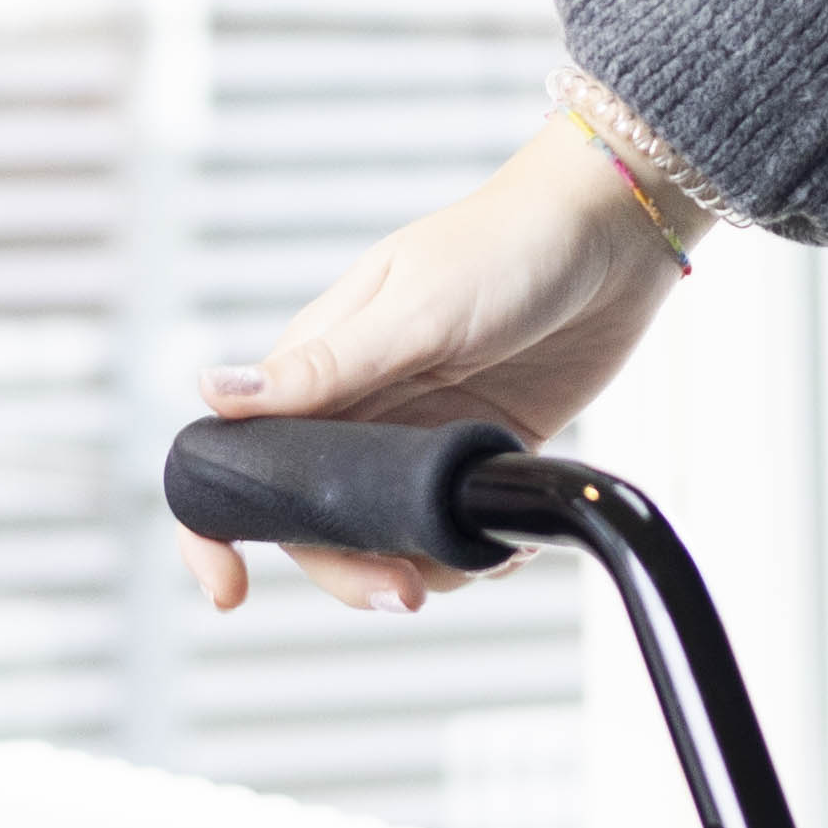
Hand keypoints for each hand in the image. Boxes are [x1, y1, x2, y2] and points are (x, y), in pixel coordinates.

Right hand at [172, 120, 698, 617]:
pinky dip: (475, 554)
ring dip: (425, 568)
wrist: (612, 235)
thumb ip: (324, 366)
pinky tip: (512, 539)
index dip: (215, 527)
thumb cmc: (506, 246)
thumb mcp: (414, 309)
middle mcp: (358, 407)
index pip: (237, 455)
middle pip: (316, 523)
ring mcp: (418, 436)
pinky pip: (453, 532)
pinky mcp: (477, 455)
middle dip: (350, 571)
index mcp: (318, 365)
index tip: (232, 590)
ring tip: (483, 554)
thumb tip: (215, 393)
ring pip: (387, 539)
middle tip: (405, 592)